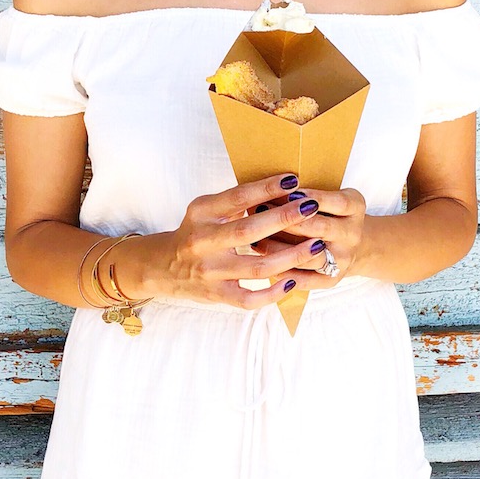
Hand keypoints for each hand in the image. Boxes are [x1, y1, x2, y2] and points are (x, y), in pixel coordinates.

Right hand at [119, 174, 325, 308]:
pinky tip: (293, 279)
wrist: (163, 267)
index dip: (266, 188)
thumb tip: (280, 187)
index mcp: (201, 213)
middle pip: (248, 231)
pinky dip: (274, 292)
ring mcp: (210, 272)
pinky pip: (250, 299)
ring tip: (317, 245)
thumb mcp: (207, 210)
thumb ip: (236, 201)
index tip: (292, 179)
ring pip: (257, 267)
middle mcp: (203, 242)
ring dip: (291, 256)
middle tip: (311, 207)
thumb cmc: (196, 232)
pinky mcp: (217, 296)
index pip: (237, 197)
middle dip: (283, 218)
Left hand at [250, 186, 366, 286]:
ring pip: (310, 256)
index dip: (312, 196)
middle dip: (289, 220)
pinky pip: (306, 280)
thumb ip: (307, 193)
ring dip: (280, 248)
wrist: (354, 245)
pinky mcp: (332, 280)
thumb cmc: (330, 212)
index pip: (336, 201)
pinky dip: (284, 272)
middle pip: (321, 227)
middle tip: (261, 212)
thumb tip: (271, 187)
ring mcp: (344, 259)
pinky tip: (265, 263)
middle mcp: (353, 234)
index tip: (286, 191)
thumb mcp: (329, 196)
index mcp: (355, 208)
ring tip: (256, 239)